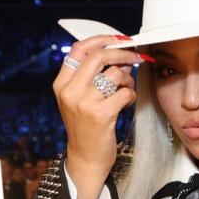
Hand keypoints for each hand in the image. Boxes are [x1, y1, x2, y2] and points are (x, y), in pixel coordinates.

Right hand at [52, 35, 140, 198]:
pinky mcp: (101, 114)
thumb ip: (93, 76)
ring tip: (126, 89)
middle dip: (122, 53)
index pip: (78, 49)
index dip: (101, 40)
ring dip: (128, 79)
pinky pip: (125, 92)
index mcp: (61, 84)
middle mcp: (69, 91)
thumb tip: (120, 55)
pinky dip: (130, 95)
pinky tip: (125, 104)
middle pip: (98, 57)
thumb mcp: (80, 99)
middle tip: (136, 56)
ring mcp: (84, 103)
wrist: (85, 158)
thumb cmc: (86, 127)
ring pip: (115, 74)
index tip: (119, 39)